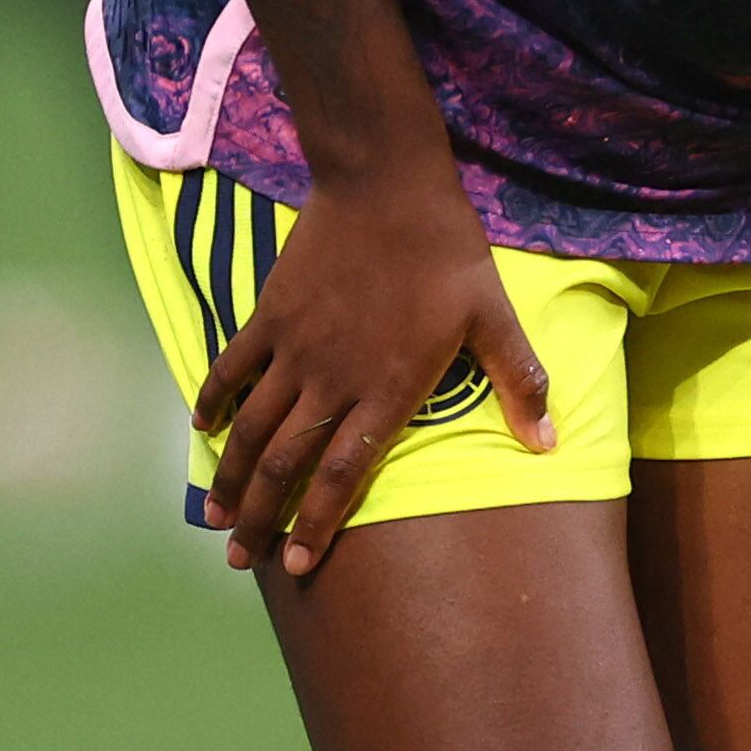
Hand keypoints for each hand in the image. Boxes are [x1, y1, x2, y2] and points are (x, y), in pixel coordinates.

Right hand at [197, 160, 551, 574]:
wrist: (385, 183)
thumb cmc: (446, 252)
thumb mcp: (494, 316)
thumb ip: (518, 381)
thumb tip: (548, 442)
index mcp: (387, 390)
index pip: (344, 475)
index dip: (317, 525)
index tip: (298, 566)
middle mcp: (333, 380)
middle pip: (285, 465)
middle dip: (261, 519)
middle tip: (242, 562)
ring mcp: (295, 349)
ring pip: (250, 428)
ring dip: (230, 478)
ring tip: (217, 518)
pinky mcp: (270, 315)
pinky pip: (231, 368)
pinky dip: (212, 402)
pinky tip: (201, 432)